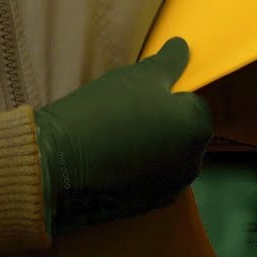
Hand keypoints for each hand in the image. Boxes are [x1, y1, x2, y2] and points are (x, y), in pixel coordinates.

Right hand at [33, 37, 212, 234]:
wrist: (58, 167)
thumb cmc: (104, 112)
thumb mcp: (138, 77)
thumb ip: (168, 63)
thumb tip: (183, 47)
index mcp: (198, 129)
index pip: (191, 104)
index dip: (163, 97)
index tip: (135, 98)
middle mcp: (193, 163)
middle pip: (180, 134)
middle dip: (160, 125)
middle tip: (122, 116)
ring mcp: (169, 190)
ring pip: (163, 159)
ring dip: (148, 150)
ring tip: (111, 139)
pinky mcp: (144, 210)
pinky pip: (144, 182)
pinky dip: (132, 173)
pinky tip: (105, 163)